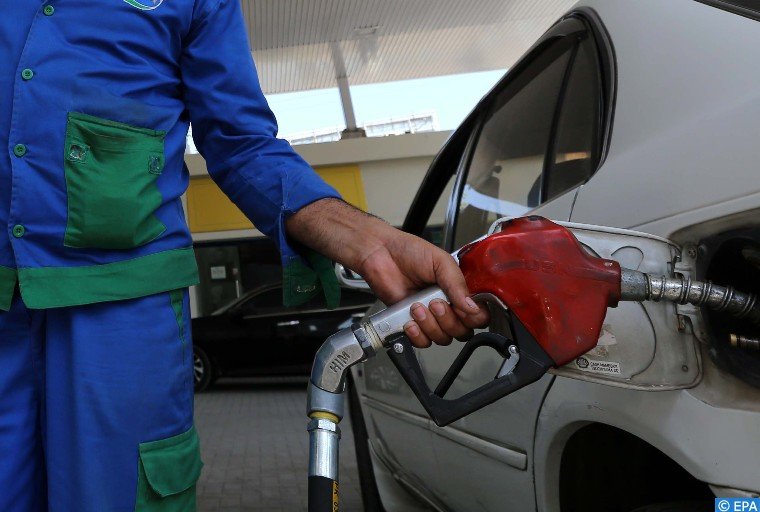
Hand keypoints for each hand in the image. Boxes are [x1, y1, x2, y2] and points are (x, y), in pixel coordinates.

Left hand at [357, 229, 489, 346]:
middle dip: (448, 320)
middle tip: (434, 303)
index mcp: (459, 290)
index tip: (461, 308)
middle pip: (461, 331)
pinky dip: (417, 335)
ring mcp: (430, 316)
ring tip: (416, 306)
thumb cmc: (409, 252)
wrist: (380, 255)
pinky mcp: (413, 324)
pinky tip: (409, 320)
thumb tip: (472, 307)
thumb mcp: (440, 261)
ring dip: (430, 325)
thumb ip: (457, 284)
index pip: (478, 315)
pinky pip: (423, 342)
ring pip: (442, 338)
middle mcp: (447, 305)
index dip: (473, 317)